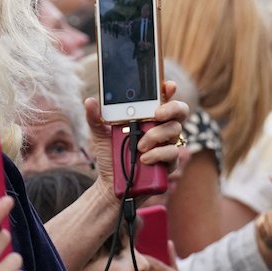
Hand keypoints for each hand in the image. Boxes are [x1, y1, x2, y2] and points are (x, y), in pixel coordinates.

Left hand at [85, 82, 189, 201]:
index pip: (164, 99)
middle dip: (172, 108)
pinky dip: (158, 154)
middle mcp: (162, 129)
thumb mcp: (100, 135)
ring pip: (175, 131)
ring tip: (139, 146)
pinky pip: (173, 153)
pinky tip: (144, 159)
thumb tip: (90, 101)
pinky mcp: (170, 164)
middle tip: (156, 114)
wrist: (111, 185)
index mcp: (149, 118)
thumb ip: (95, 118)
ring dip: (156, 136)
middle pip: (181, 111)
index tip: (167, 86)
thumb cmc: (110, 157)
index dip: (169, 90)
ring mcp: (168, 146)